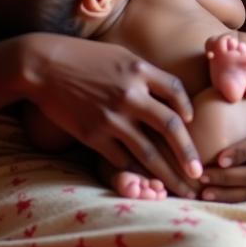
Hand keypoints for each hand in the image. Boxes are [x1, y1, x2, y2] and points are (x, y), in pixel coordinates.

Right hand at [21, 34, 201, 197]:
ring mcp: (111, 117)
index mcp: (141, 71)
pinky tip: (144, 183)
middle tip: (200, 175)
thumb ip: (147, 75)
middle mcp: (131, 95)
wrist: (45, 66)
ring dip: (166, 174)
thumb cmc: (87, 58)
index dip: (188, 110)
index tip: (192, 124)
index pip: (177, 92)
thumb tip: (173, 96)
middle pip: (170, 127)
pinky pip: (120, 158)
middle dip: (188, 154)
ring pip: (147, 151)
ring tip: (180, 189)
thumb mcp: (123, 57)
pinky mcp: (92, 135)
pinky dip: (134, 172)